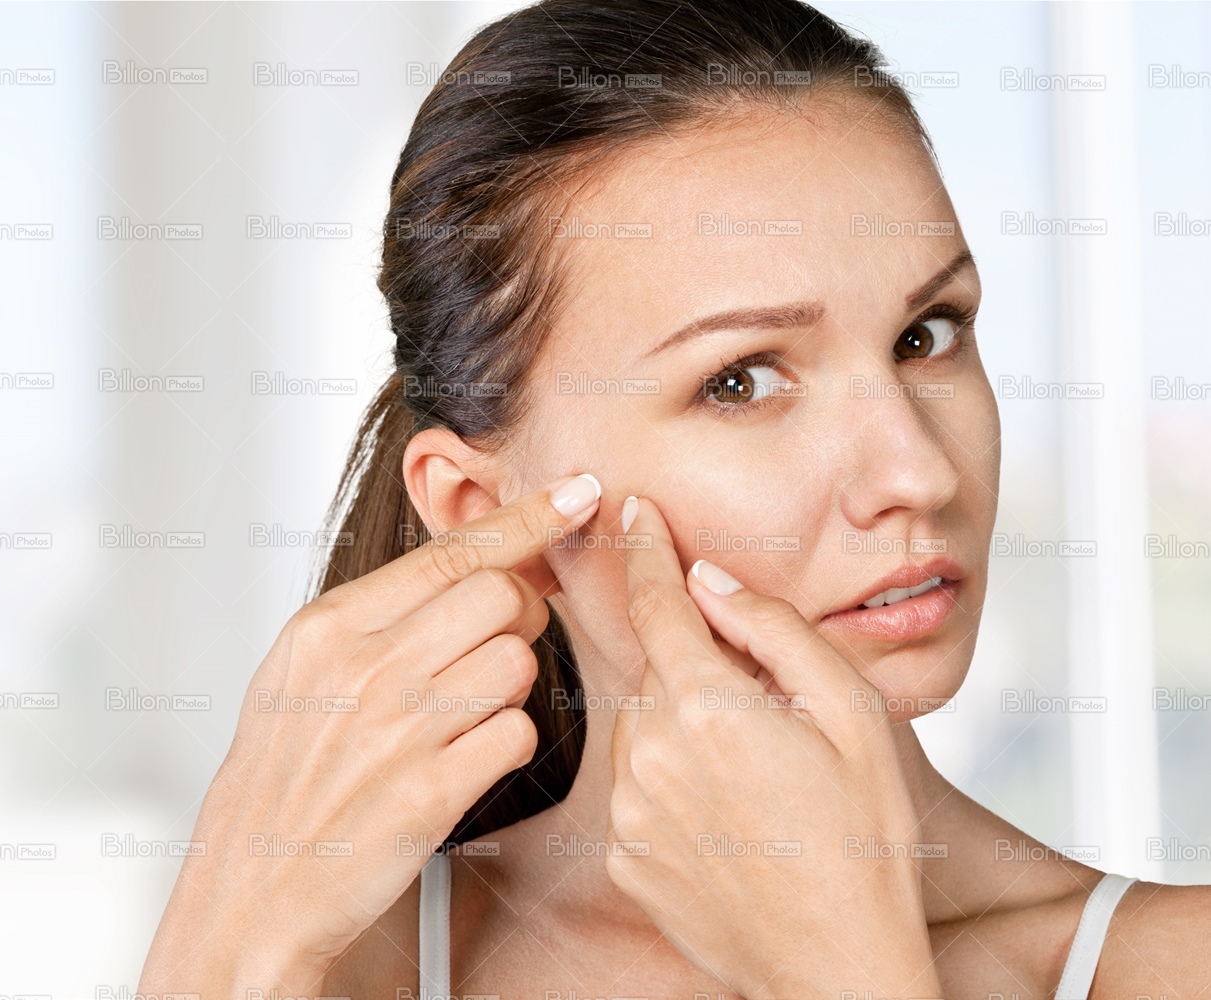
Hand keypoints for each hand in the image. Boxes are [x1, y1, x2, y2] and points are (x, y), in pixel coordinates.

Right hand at [139, 474, 603, 996]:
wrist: (255, 885)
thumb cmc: (283, 776)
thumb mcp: (300, 669)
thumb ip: (378, 613)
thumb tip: (471, 561)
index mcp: (329, 627)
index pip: (452, 549)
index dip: (528, 517)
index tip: (577, 495)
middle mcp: (365, 669)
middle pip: (501, 595)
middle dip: (523, 612)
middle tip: (501, 638)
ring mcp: (399, 730)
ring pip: (518, 663)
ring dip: (512, 684)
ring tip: (468, 709)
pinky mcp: (431, 792)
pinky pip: (517, 735)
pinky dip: (508, 742)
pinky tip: (468, 756)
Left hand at [605, 495, 941, 998]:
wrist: (837, 969)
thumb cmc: (863, 846)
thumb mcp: (852, 719)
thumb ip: (776, 634)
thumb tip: (712, 583)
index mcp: (706, 709)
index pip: (657, 604)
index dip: (645, 551)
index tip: (632, 511)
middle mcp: (648, 753)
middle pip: (658, 670)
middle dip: (700, 669)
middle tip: (768, 717)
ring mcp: (627, 808)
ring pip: (645, 726)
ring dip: (685, 727)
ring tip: (756, 781)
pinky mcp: (622, 852)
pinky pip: (637, 786)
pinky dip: (672, 783)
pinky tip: (730, 818)